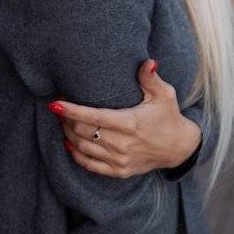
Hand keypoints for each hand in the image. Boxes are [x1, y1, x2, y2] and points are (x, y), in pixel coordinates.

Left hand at [49, 60, 199, 178]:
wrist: (179, 148)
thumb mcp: (165, 95)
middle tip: (60, 109)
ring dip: (68, 134)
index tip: (55, 103)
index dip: (71, 110)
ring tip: (63, 122)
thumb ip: (151, 78)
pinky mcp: (119, 171)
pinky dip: (76, 154)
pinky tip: (70, 143)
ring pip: (83, 147)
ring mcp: (120, 160)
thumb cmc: (168, 117)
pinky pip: (89, 165)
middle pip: (83, 131)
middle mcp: (122, 144)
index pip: (93, 116)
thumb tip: (147, 61)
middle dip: (67, 119)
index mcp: (130, 123)